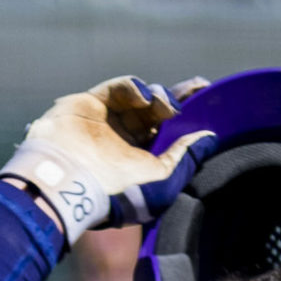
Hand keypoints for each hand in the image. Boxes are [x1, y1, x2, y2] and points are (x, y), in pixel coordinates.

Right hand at [0, 76, 217, 243]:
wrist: (71, 185)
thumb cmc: (119, 194)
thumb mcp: (163, 182)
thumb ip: (186, 158)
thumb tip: (209, 137)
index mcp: (142, 159)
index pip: (170, 132)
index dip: (190, 115)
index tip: (209, 99)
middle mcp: (125, 138)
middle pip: (158, 110)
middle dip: (179, 98)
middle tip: (198, 88)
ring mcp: (108, 120)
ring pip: (141, 96)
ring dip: (159, 96)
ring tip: (164, 107)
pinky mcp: (90, 103)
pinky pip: (119, 87)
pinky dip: (135, 88)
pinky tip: (144, 100)